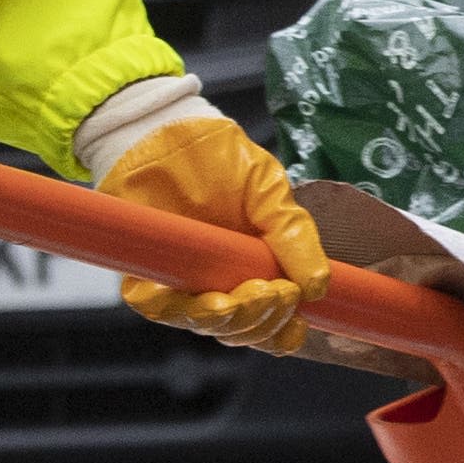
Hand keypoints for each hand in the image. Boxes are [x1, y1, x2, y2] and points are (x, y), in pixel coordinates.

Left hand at [75, 77, 325, 351]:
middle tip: (275, 290)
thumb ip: (295, 235)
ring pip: (210, 326)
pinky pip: (161, 310)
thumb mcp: (269, 189)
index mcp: (257, 270)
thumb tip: (318, 287)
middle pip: (246, 331)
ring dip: (233, 318)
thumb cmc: (217, 157)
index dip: (287, 330)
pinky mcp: (145, 278)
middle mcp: (222, 285)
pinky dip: (180, 309)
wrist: (161, 130)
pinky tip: (203, 296)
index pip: (275, 323)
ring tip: (249, 292)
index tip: (298, 312)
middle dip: (264, 320)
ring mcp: (184, 285)